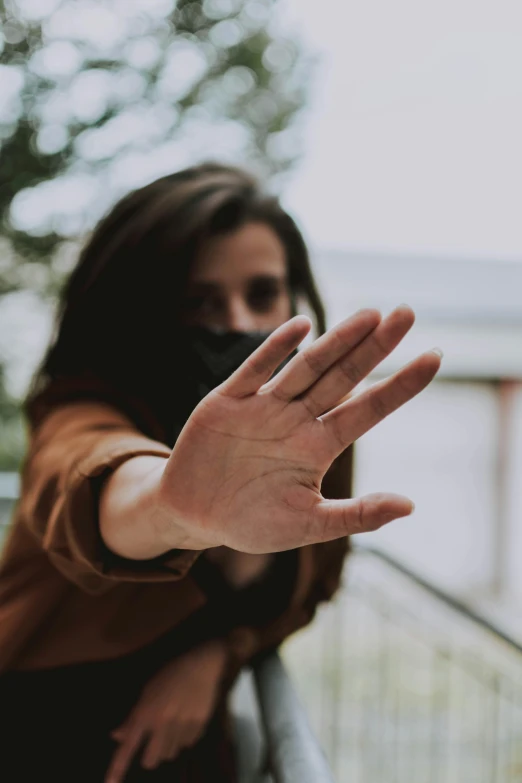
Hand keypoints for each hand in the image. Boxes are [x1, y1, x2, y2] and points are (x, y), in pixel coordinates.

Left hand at [105, 641, 226, 782]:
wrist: (203, 666)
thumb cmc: (171, 674)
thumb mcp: (147, 690)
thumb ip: (133, 716)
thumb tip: (118, 736)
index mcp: (146, 713)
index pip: (128, 746)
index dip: (118, 767)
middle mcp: (163, 724)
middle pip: (151, 761)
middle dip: (150, 755)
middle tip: (154, 740)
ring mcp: (182, 728)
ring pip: (170, 754)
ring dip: (168, 746)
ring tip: (174, 725)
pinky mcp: (199, 728)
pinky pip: (187, 745)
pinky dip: (184, 738)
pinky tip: (187, 720)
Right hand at [156, 305, 440, 552]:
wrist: (193, 515)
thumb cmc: (251, 522)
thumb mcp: (307, 524)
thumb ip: (355, 515)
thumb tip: (410, 505)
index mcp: (317, 447)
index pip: (367, 410)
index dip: (400, 386)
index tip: (434, 358)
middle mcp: (296, 420)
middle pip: (342, 377)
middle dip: (374, 347)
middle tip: (408, 313)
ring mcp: (263, 407)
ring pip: (305, 368)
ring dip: (335, 342)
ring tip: (370, 316)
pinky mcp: (228, 401)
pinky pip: (254, 370)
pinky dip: (275, 349)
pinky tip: (302, 327)